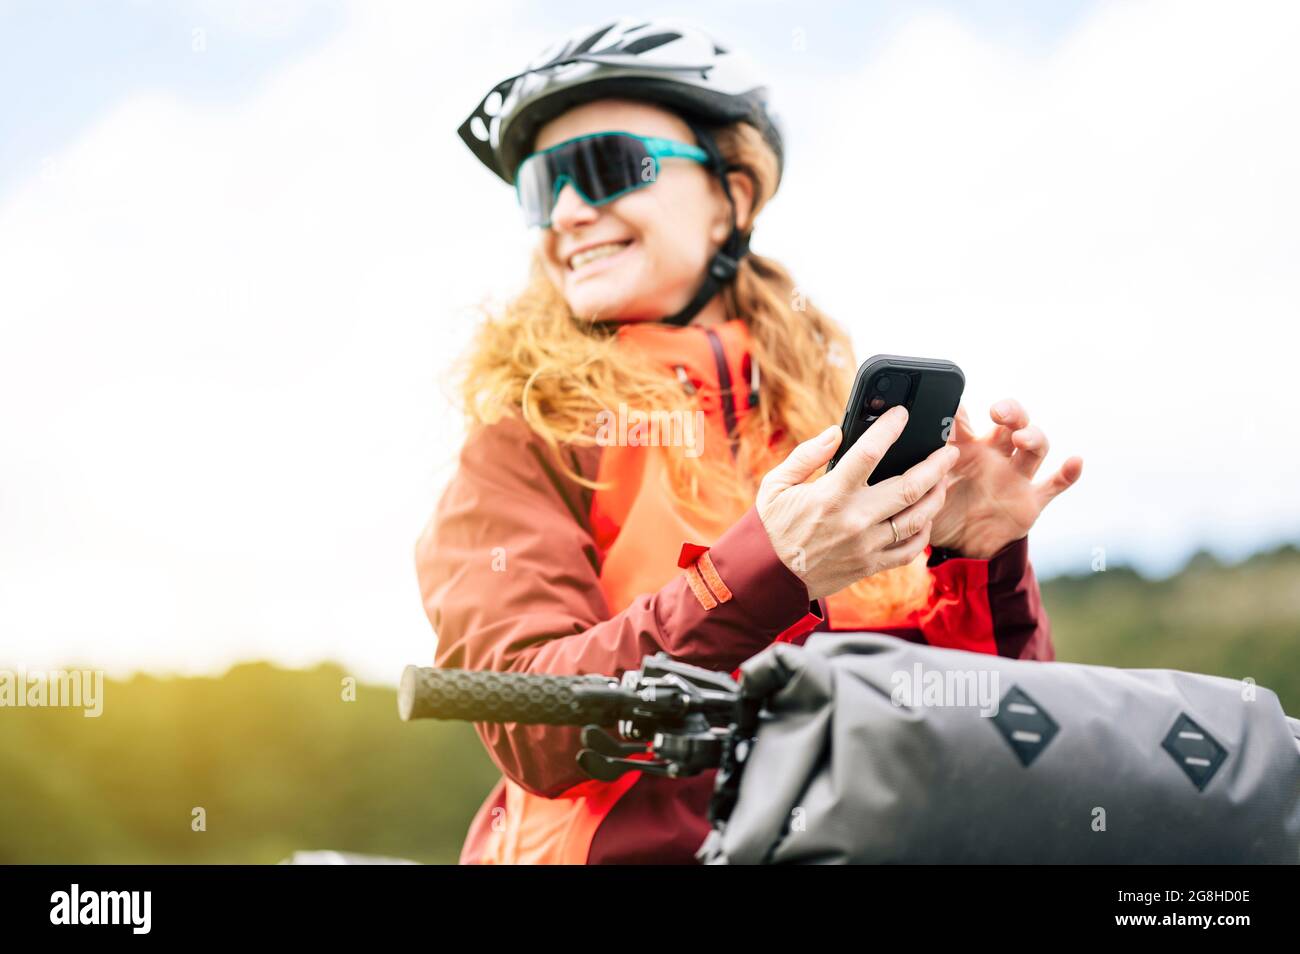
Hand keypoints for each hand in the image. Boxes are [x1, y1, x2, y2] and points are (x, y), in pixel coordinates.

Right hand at [756, 405, 959, 599]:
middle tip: (949, 450)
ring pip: (917, 519)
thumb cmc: (771, 526)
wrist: (766, 578)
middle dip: (936, 465)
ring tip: (942, 482)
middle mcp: (854, 520)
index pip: (869, 453)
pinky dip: (923, 534)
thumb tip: (836, 432)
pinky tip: (924, 519)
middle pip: (909, 487)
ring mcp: (866, 546)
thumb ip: (807, 455)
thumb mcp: (776, 484)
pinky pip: (909, 551)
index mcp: (830, 495)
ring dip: (936, 497)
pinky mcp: (870, 566)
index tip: (902, 414)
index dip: (889, 428)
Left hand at [929, 399, 1082, 559]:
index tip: (952, 403)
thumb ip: (916, 466)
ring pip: (1033, 447)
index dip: (962, 408)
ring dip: (1032, 436)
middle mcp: (993, 455)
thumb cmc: (938, 509)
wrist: (958, 548)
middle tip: (998, 411)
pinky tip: (1075, 461)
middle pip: (1011, 422)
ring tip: (1022, 438)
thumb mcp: (922, 488)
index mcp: (963, 448)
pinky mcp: (1030, 500)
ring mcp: (1014, 476)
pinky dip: (1067, 473)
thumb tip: (896, 444)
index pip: (965, 419)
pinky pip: (1054, 485)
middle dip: (1010, 411)